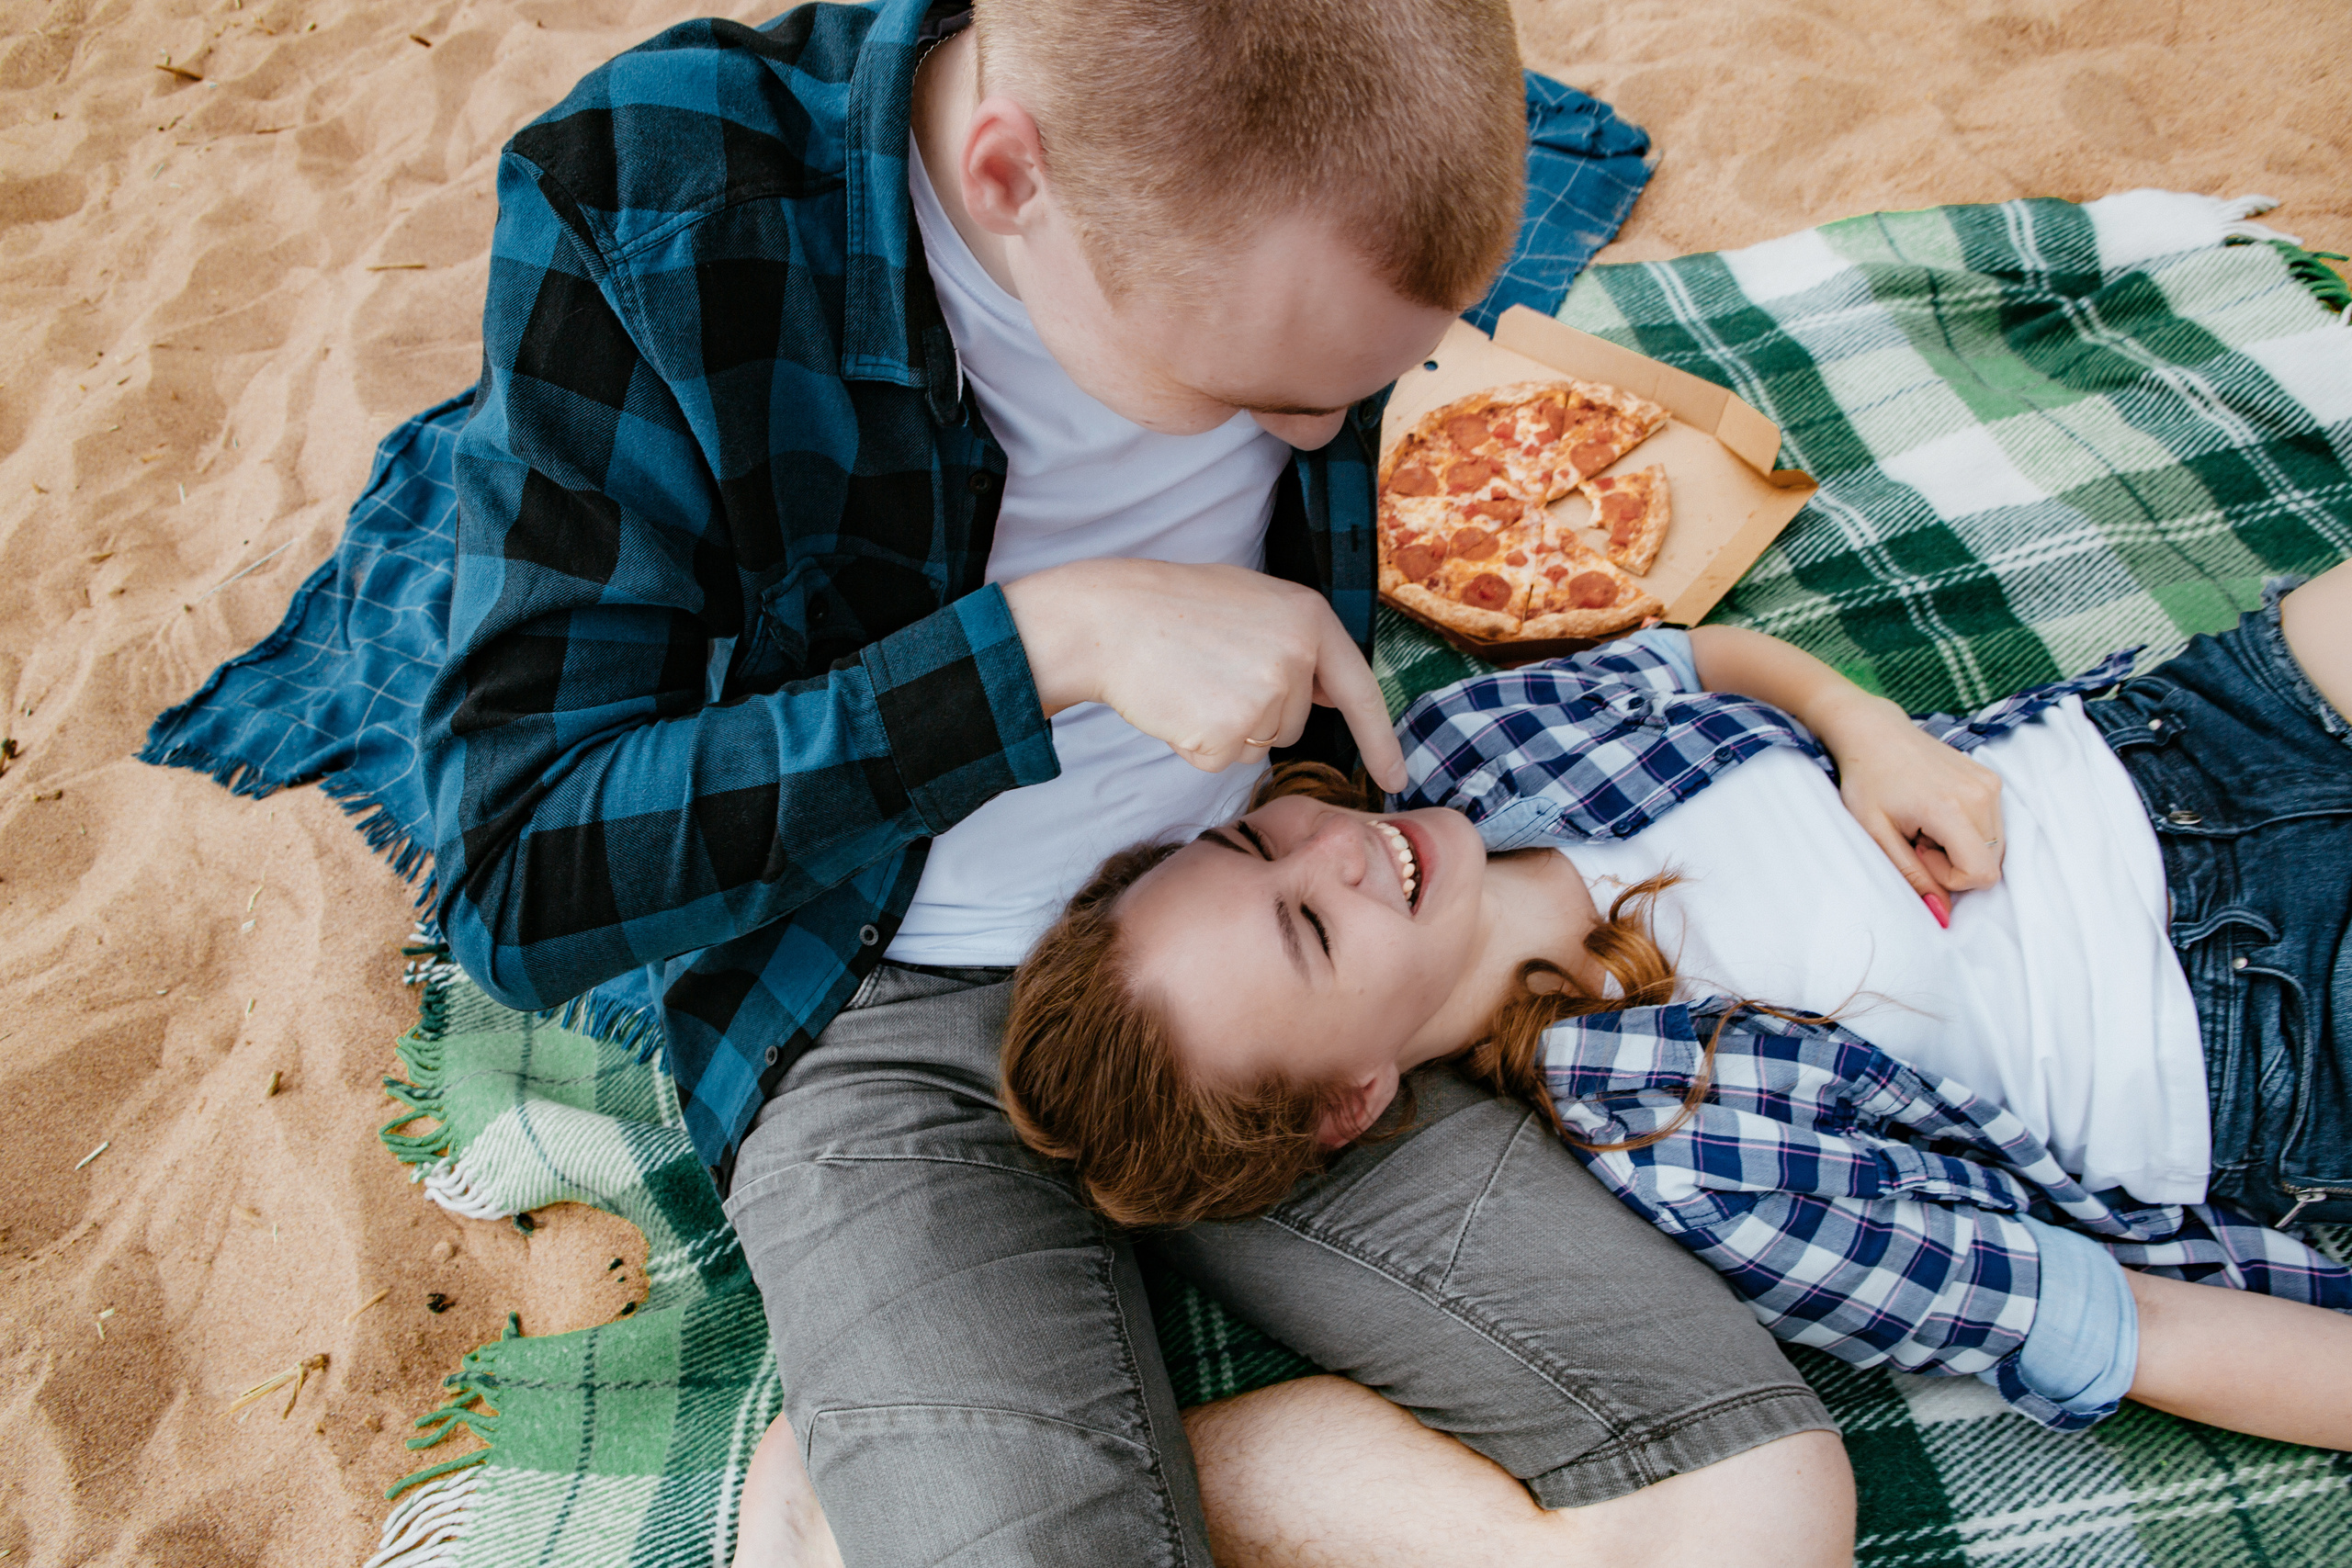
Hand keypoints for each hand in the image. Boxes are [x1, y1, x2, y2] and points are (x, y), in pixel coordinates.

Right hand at [1001, 559, 1407, 792]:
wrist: (1107, 618)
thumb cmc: (1174, 609)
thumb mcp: (1253, 603)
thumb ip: (1298, 642)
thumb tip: (1332, 695)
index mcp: (1309, 618)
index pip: (1360, 691)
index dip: (1381, 740)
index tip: (1398, 777)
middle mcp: (1296, 657)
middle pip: (1293, 725)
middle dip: (1255, 712)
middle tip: (1209, 670)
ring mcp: (1262, 697)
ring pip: (1257, 746)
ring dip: (1225, 728)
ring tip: (1191, 682)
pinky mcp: (1224, 735)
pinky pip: (1222, 760)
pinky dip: (1196, 743)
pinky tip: (1175, 704)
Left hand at [1813, 694, 2005, 902]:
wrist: (1874, 732)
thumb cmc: (1867, 780)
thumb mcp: (1876, 833)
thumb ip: (1912, 877)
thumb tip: (1942, 916)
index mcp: (1952, 808)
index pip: (1982, 874)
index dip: (1949, 878)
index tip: (1918, 852)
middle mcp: (1982, 794)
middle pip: (1991, 864)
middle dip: (1955, 864)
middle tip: (1919, 838)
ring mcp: (1991, 784)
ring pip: (1995, 848)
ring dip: (1962, 848)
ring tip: (1926, 824)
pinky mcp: (1992, 779)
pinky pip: (1994, 827)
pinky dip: (1968, 831)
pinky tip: (1937, 812)